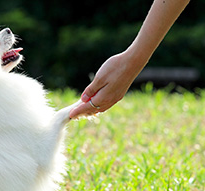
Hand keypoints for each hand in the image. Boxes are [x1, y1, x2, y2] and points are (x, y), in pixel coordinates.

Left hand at [68, 0, 188, 118]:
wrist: (133, 62)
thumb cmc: (115, 67)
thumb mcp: (99, 78)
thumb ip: (91, 90)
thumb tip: (83, 100)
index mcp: (104, 97)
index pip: (88, 107)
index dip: (78, 111)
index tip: (70, 114)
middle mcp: (110, 100)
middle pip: (94, 110)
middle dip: (84, 112)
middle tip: (75, 113)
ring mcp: (116, 98)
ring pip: (101, 108)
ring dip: (92, 109)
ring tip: (83, 109)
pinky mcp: (119, 94)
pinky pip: (107, 104)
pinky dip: (99, 105)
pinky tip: (96, 102)